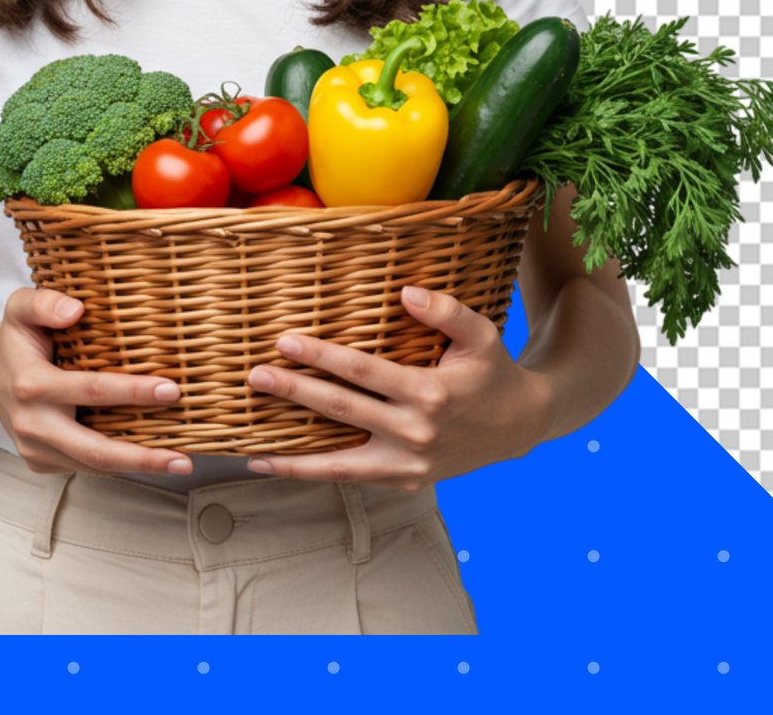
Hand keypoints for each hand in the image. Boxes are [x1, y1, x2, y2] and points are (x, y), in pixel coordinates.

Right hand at [0, 287, 193, 477]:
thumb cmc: (15, 338)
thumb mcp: (20, 307)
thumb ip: (44, 302)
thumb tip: (75, 310)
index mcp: (31, 384)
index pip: (91, 390)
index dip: (133, 392)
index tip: (171, 390)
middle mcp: (32, 424)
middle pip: (94, 449)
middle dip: (142, 456)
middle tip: (183, 456)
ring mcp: (35, 449)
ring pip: (92, 466)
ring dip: (137, 467)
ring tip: (179, 462)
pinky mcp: (40, 462)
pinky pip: (84, 467)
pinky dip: (118, 464)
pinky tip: (149, 456)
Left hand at [242, 284, 552, 490]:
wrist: (519, 426)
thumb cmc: (493, 371)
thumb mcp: (481, 334)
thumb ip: (446, 310)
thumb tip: (405, 293)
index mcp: (430, 394)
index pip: (363, 372)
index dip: (322, 357)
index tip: (286, 341)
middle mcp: (416, 433)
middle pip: (343, 411)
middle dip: (296, 394)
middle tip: (256, 377)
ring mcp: (409, 464)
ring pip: (340, 463)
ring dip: (294, 457)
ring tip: (252, 451)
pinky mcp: (405, 481)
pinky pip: (352, 478)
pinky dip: (315, 474)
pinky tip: (280, 468)